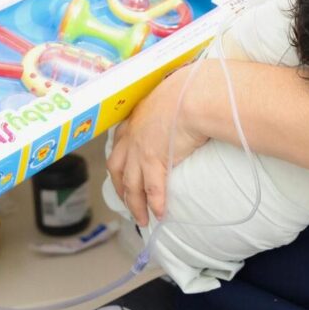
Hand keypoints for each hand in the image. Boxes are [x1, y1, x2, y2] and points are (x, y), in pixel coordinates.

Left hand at [107, 63, 209, 225]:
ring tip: (142, 219)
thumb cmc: (188, 90)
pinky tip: (160, 214)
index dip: (119, 161)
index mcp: (134, 119)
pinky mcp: (154, 160)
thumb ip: (168, 108)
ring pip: (130, 185)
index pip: (118, 144)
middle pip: (116, 168)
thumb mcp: (170, 96)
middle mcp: (131, 136)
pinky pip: (152, 189)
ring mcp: (139, 150)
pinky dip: (155, 203)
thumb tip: (181, 111)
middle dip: (120, 188)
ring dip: (135, 205)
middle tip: (127, 201)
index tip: (122, 172)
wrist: (192, 95)